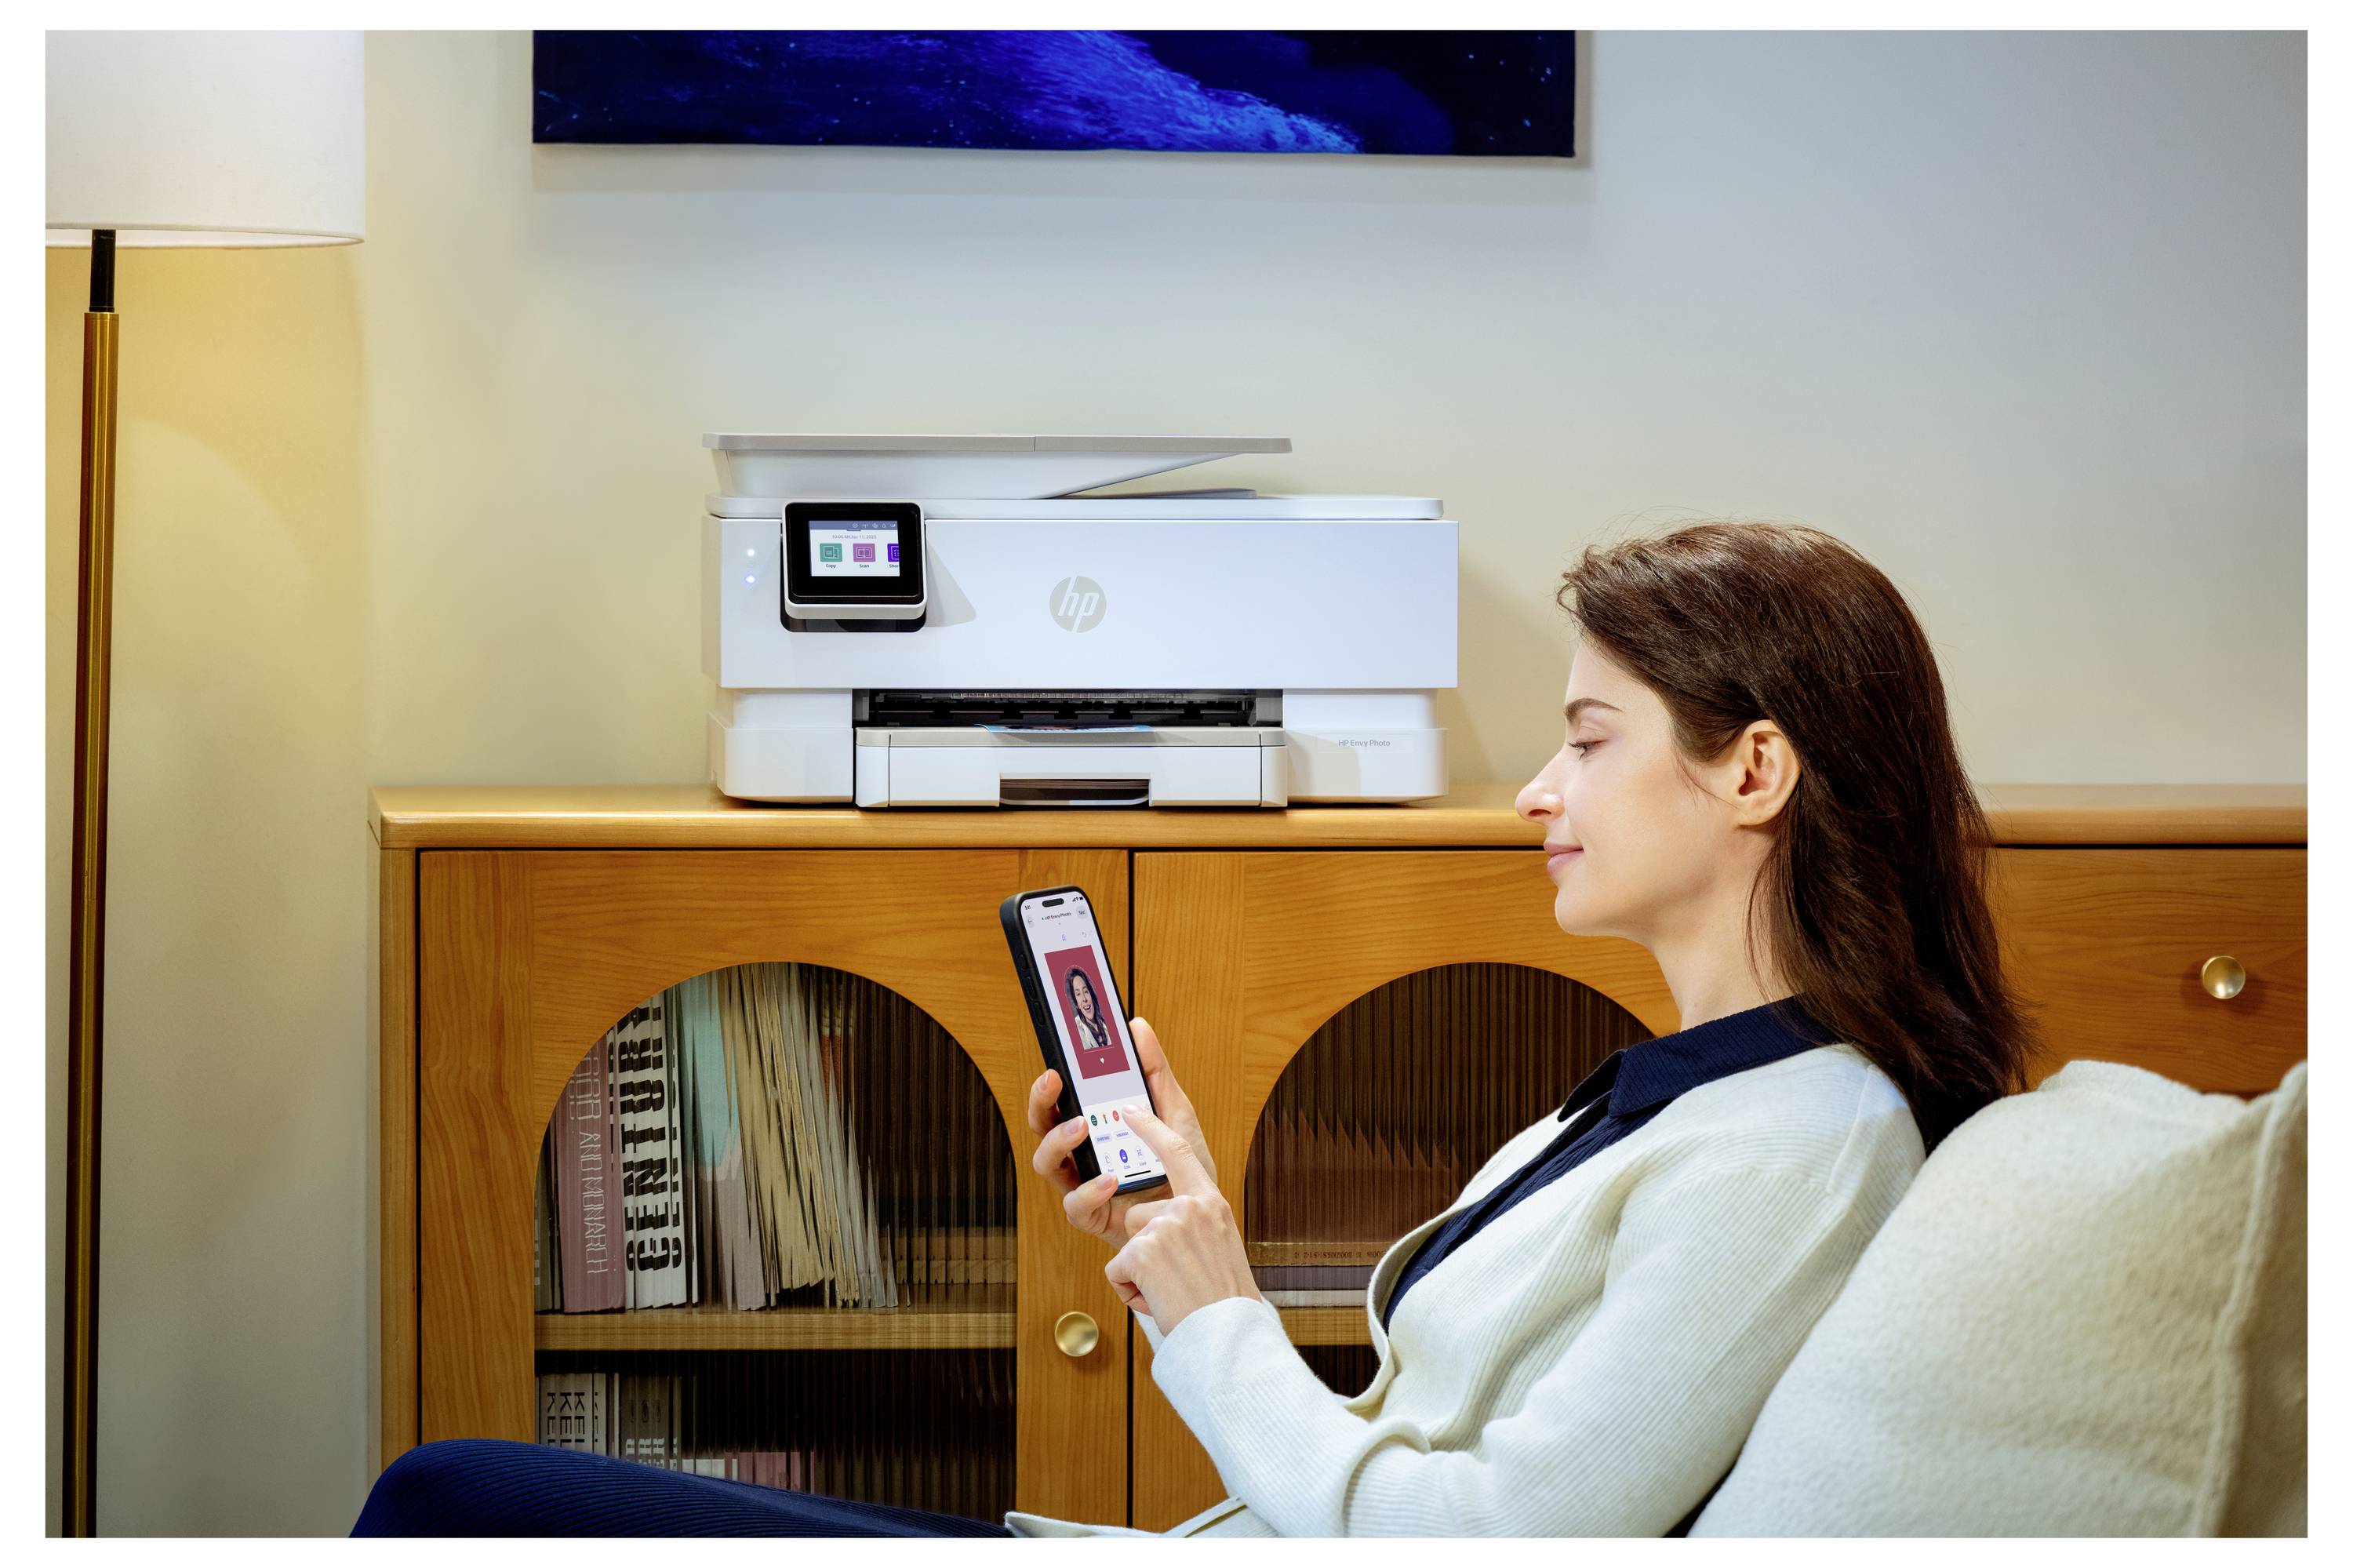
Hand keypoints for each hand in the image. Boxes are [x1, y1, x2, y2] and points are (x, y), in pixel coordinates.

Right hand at [1026, 1017, 1219, 1249]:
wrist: (1198, 1219)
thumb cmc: (1182, 1166)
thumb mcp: (1175, 1112)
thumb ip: (1155, 1072)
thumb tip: (1137, 1027)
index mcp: (1096, 1125)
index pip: (1062, 1100)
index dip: (1050, 1083)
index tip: (1056, 1063)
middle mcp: (1082, 1154)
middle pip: (1043, 1126)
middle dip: (1041, 1103)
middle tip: (1054, 1083)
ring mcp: (1083, 1184)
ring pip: (1047, 1163)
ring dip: (1057, 1141)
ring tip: (1081, 1127)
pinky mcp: (1093, 1216)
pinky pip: (1075, 1205)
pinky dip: (1088, 1190)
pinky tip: (1109, 1178)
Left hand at [1103, 1099, 1262, 1333]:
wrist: (1230, 1335)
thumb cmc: (1226, 1302)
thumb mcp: (1220, 1247)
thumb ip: (1195, 1224)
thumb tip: (1161, 1225)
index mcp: (1212, 1202)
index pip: (1178, 1151)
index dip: (1151, 1128)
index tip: (1128, 1111)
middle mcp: (1190, 1207)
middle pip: (1139, 1215)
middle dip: (1145, 1248)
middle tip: (1179, 1278)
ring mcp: (1165, 1226)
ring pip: (1127, 1244)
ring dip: (1139, 1273)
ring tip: (1173, 1291)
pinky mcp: (1142, 1250)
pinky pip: (1116, 1270)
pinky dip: (1131, 1291)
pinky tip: (1160, 1300)